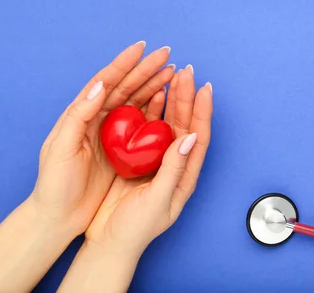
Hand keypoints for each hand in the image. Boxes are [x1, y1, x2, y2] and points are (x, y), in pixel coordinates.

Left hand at [31, 41, 175, 236]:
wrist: (59, 215)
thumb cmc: (55, 183)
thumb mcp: (61, 148)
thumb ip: (78, 115)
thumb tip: (99, 85)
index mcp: (81, 114)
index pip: (105, 82)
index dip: (123, 64)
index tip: (142, 48)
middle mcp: (97, 118)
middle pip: (125, 87)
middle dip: (146, 69)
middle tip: (167, 55)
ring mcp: (112, 133)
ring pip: (136, 101)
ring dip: (154, 84)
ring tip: (172, 71)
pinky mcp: (123, 148)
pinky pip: (143, 122)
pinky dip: (155, 107)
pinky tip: (166, 99)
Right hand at [83, 66, 212, 254]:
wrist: (109, 242)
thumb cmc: (136, 228)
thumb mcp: (158, 199)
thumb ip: (174, 169)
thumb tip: (190, 137)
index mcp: (185, 174)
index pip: (199, 136)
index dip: (203, 111)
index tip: (205, 87)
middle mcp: (174, 163)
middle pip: (185, 123)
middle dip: (187, 97)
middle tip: (186, 72)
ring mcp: (156, 159)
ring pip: (168, 122)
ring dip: (172, 99)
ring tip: (172, 76)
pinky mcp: (137, 158)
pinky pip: (148, 128)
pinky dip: (151, 110)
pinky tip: (152, 95)